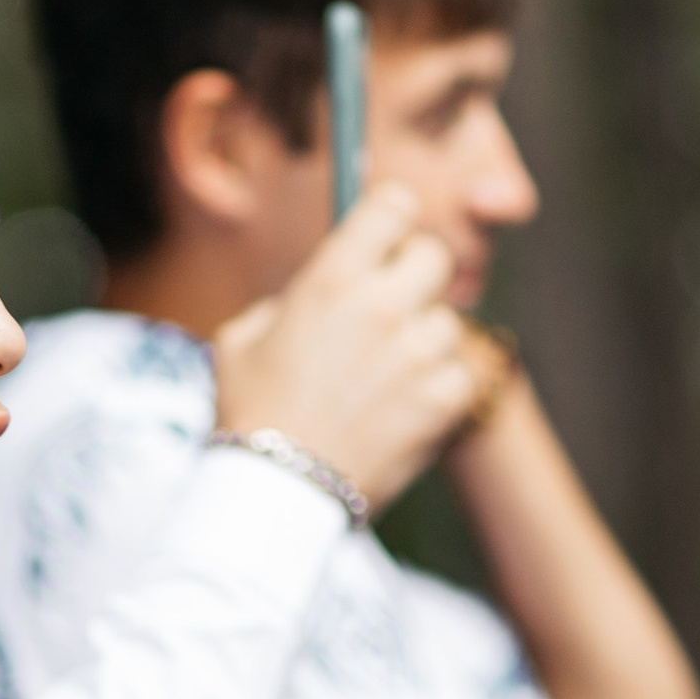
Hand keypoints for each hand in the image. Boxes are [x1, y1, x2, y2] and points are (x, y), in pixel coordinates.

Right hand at [212, 186, 470, 513]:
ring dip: (422, 341)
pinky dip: (436, 389)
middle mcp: (384, 306)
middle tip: (387, 308)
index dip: (390, 218)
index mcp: (332, 279)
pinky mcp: (445, 399)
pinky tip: (398, 410)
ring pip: (447, 322)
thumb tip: (321, 291)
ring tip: (383, 378)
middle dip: (412, 277)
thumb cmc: (250, 413)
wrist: (278, 492)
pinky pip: (458, 374)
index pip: (393, 206)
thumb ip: (288, 300)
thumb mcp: (241, 339)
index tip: (384, 237)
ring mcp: (421, 353)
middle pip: (434, 256)